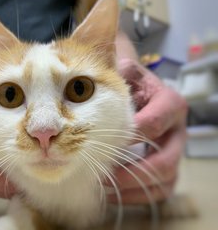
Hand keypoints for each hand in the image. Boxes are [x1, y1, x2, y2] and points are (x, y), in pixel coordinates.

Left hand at [109, 59, 187, 204]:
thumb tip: (90, 82)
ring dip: (133, 187)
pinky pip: (159, 190)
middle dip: (134, 171)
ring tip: (104, 186)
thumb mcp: (126, 71)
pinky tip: (111, 193)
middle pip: (166, 160)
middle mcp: (177, 131)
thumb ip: (115, 73)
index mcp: (170, 103)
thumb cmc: (130, 82)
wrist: (138, 92)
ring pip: (165, 180)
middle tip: (104, 174)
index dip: (131, 134)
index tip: (105, 141)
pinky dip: (135, 196)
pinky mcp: (167, 168)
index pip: (155, 122)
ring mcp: (174, 152)